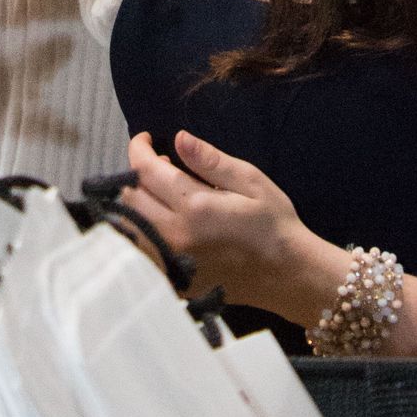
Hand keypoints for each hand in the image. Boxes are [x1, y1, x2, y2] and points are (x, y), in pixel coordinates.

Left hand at [120, 129, 334, 322]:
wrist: (286, 275)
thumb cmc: (273, 223)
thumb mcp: (250, 181)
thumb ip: (211, 161)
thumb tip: (179, 138)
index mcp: (195, 207)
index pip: (145, 171)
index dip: (139, 148)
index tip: (145, 138)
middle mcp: (176, 235)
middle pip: (131, 197)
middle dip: (138, 173)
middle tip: (161, 165)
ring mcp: (172, 260)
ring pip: (131, 224)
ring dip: (137, 202)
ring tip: (162, 191)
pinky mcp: (174, 278)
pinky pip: (142, 248)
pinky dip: (142, 228)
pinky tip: (164, 218)